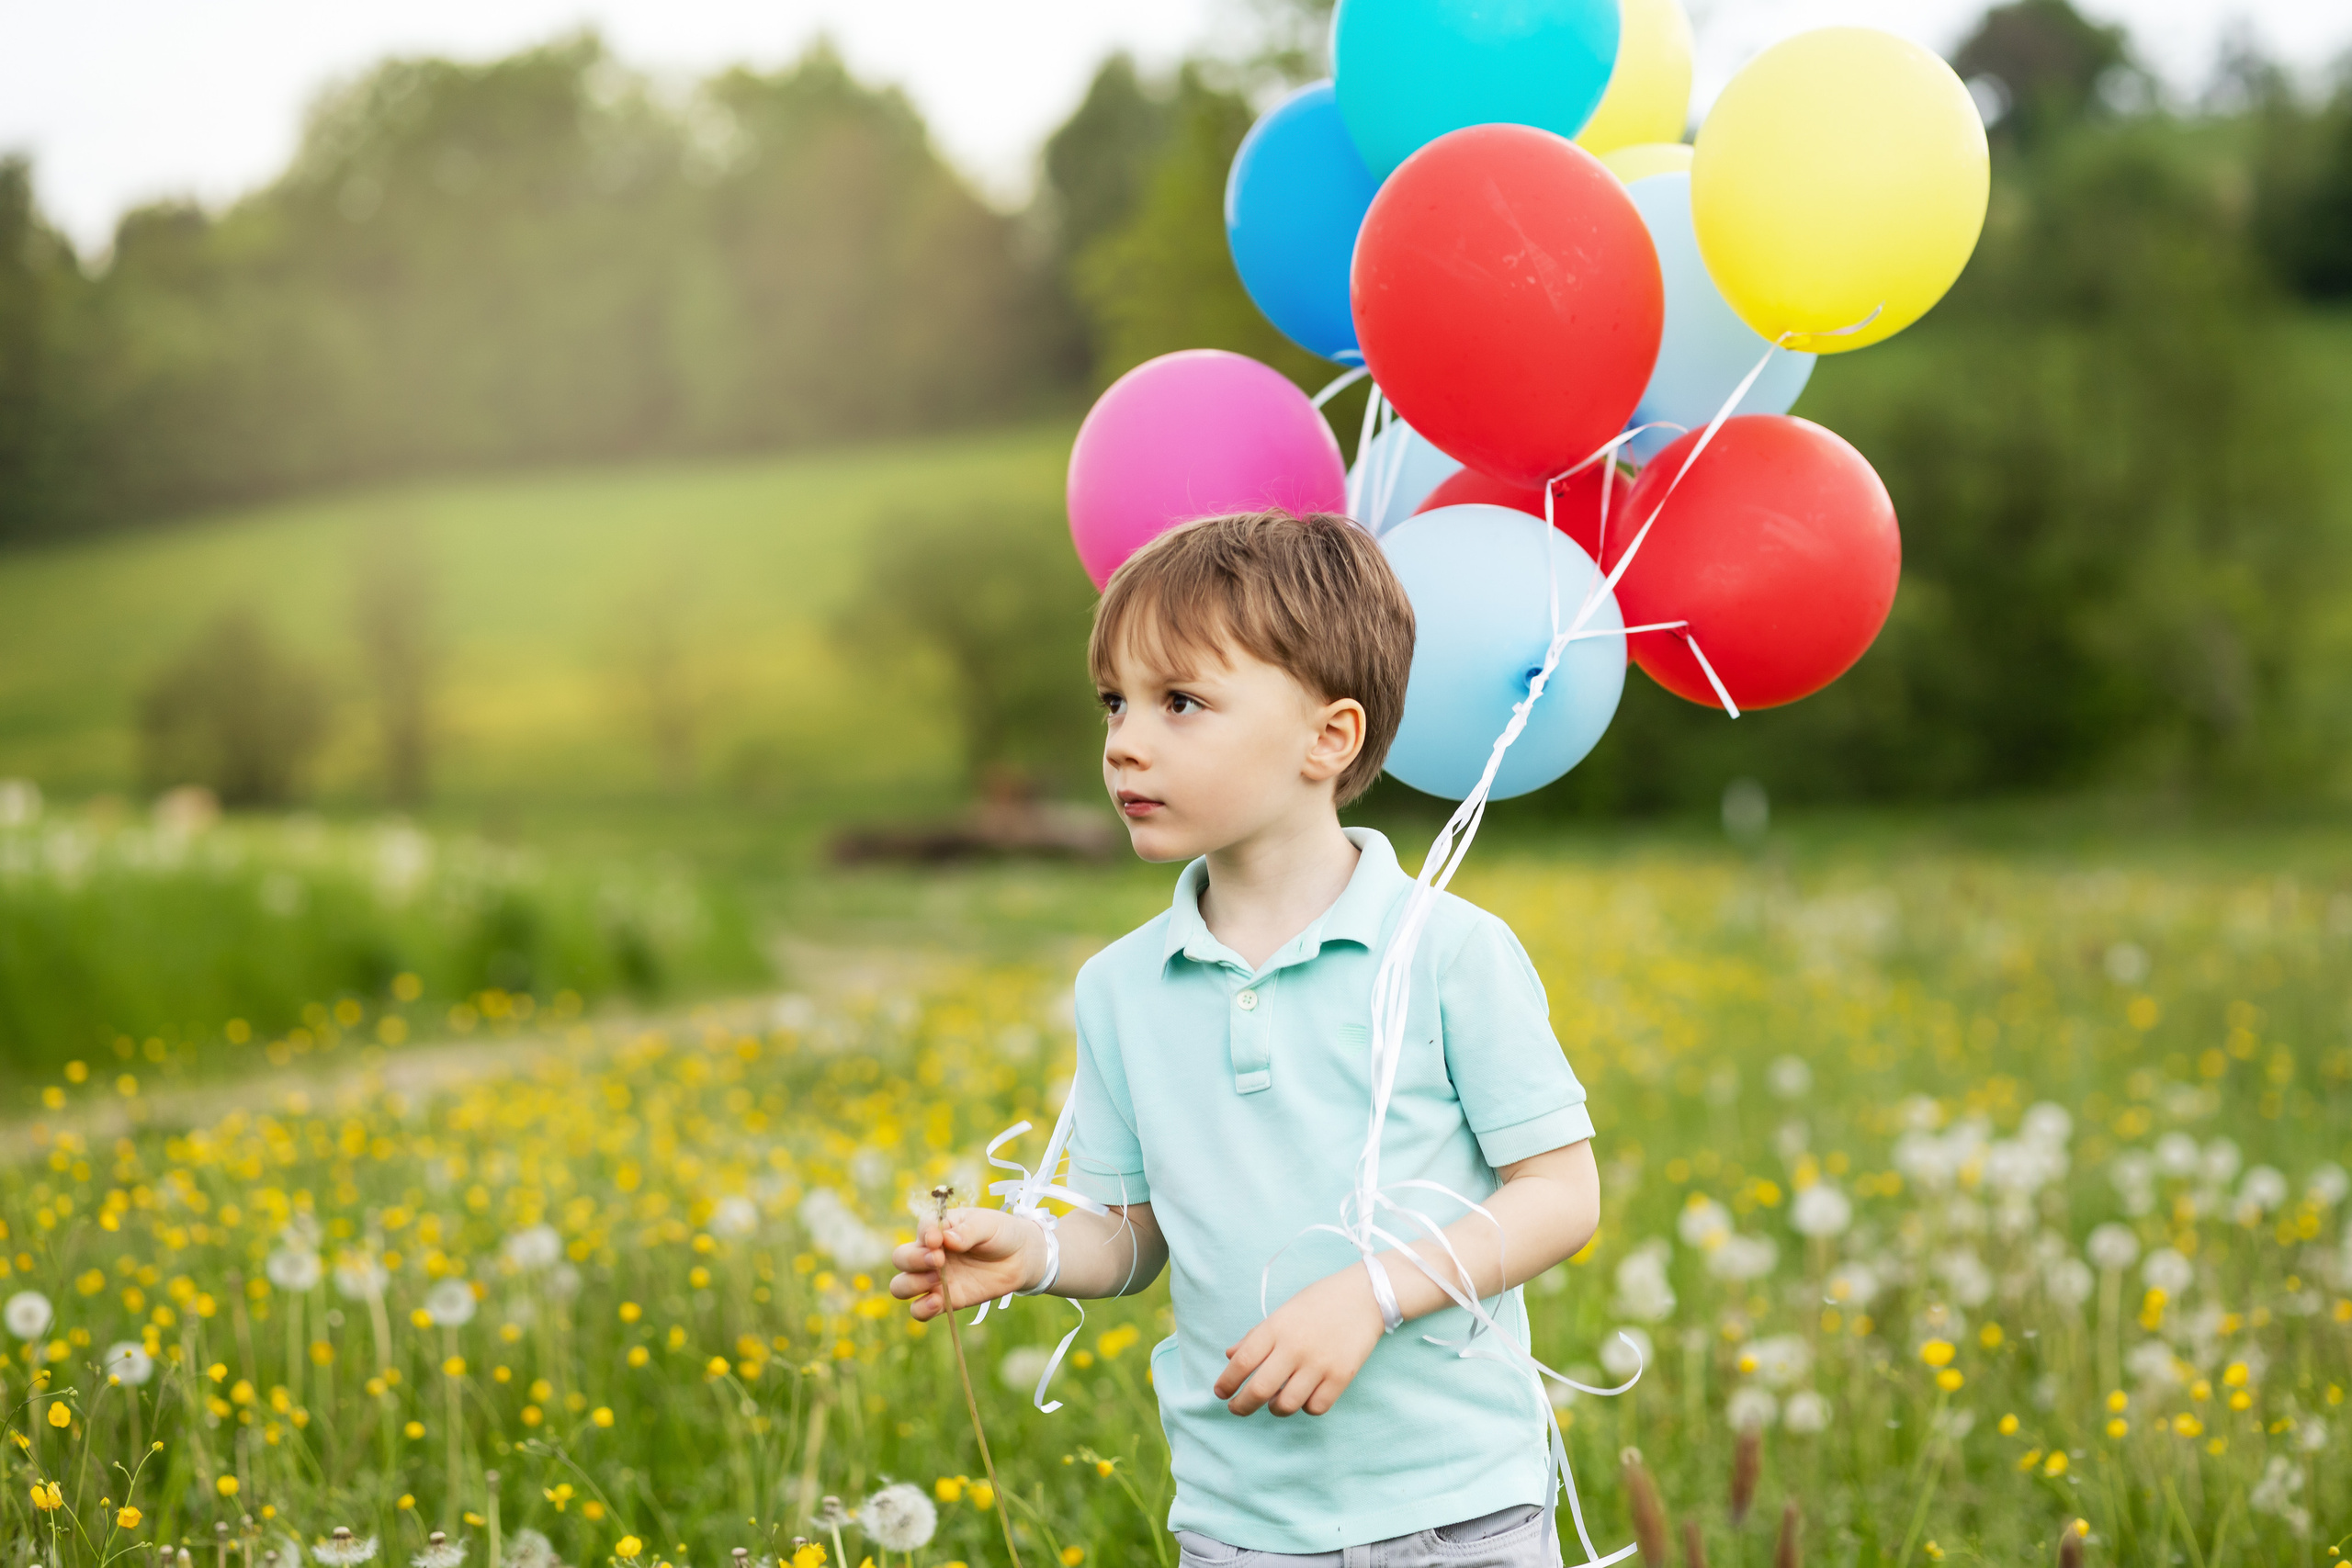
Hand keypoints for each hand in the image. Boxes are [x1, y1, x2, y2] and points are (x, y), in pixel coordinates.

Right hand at [888, 1207, 1041, 1319]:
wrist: (1020, 1258)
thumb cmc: (1001, 1233)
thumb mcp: (988, 1225)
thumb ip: (968, 1231)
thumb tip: (947, 1239)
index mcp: (938, 1229)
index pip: (920, 1230)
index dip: (924, 1235)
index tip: (938, 1241)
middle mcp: (930, 1253)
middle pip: (900, 1258)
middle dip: (913, 1260)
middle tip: (939, 1261)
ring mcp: (934, 1279)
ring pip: (901, 1286)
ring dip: (912, 1284)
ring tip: (937, 1280)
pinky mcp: (944, 1300)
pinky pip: (919, 1310)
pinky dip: (922, 1308)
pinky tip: (937, 1302)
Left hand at [1212, 1263, 1386, 1417]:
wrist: (1366, 1295)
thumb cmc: (1320, 1301)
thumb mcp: (1284, 1311)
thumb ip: (1257, 1335)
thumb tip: (1231, 1357)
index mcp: (1277, 1327)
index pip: (1242, 1362)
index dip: (1227, 1382)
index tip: (1221, 1392)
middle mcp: (1295, 1347)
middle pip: (1259, 1390)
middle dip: (1242, 1406)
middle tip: (1237, 1408)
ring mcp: (1319, 1364)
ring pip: (1286, 1405)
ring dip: (1274, 1409)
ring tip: (1275, 1402)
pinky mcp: (1341, 1377)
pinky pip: (1315, 1408)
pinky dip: (1305, 1408)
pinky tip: (1305, 1397)